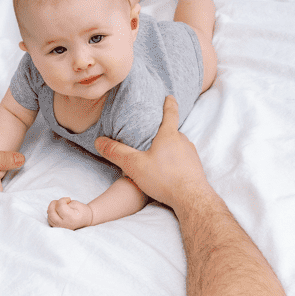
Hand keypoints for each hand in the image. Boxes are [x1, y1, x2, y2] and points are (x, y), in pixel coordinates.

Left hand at [47, 197, 93, 229]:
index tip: (68, 199)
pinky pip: (49, 220)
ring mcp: (60, 227)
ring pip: (49, 217)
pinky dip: (51, 214)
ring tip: (59, 206)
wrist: (86, 219)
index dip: (62, 200)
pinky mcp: (58, 228)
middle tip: (60, 202)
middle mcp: (64, 224)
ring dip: (51, 209)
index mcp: (71, 218)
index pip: (60, 207)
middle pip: (51, 213)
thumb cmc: (81, 210)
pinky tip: (57, 211)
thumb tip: (55, 204)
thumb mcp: (75, 203)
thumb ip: (65, 203)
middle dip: (53, 204)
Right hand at [94, 96, 209, 209]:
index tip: (169, 96)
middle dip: (163, 131)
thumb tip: (99, 141)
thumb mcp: (134, 165)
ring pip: (178, 147)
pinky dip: (174, 162)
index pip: (171, 113)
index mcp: (169, 135)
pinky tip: (166, 172)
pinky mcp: (195, 168)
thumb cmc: (164, 178)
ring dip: (168, 148)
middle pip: (173, 131)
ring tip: (156, 156)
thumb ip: (116, 153)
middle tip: (152, 133)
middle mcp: (183, 141)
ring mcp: (191, 155)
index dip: (169, 103)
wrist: (191, 199)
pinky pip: (182, 160)